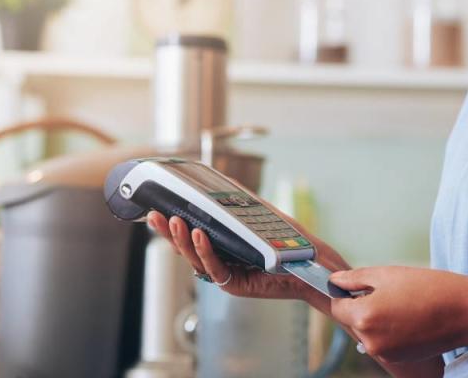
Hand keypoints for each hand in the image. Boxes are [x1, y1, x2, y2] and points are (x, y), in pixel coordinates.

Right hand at [145, 206, 349, 303]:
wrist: (313, 262)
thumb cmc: (289, 241)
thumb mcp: (261, 215)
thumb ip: (240, 202)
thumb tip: (221, 181)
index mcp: (221, 247)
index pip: (189, 235)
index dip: (172, 224)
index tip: (157, 207)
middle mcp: (220, 262)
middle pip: (186, 249)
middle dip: (168, 233)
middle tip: (154, 215)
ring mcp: (227, 275)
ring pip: (196, 260)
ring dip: (183, 241)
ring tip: (174, 221)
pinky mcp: (237, 285)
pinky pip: (217, 269)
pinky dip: (206, 252)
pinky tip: (199, 236)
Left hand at [329, 266, 467, 362]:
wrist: (466, 312)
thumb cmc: (427, 288)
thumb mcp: (386, 274)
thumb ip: (354, 278)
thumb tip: (335, 280)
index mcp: (363, 316)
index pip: (337, 306)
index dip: (344, 293)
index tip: (358, 286)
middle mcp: (370, 340)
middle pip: (352, 321)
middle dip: (362, 306)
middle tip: (387, 292)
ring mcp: (384, 353)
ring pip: (367, 332)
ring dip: (376, 319)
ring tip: (402, 304)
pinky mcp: (398, 358)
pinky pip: (383, 342)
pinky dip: (389, 330)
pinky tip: (409, 317)